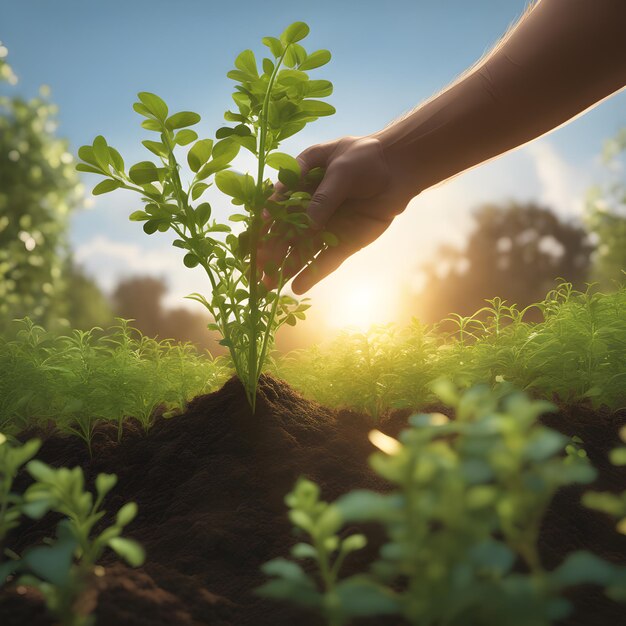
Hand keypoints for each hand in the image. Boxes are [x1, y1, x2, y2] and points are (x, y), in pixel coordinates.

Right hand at [258, 135, 414, 293]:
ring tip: (268, 286)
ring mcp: (325, 227)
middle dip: (269, 251)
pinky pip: (325, 260)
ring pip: (301, 250)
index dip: (268, 218)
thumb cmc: (366, 158)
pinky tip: (296, 287)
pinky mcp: (342, 242)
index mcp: (300, 183)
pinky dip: (312, 274)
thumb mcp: (342, 170)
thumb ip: (325, 196)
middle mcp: (308, 208)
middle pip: (284, 233)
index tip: (260, 229)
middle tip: (255, 269)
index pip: (278, 204)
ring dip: (284, 267)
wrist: (398, 168)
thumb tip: (308, 223)